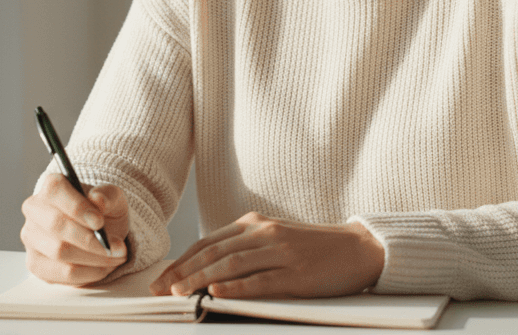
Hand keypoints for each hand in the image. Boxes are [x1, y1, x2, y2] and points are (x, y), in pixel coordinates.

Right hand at [20, 174, 130, 285]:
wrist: (97, 233)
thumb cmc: (103, 212)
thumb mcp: (114, 199)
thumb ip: (108, 195)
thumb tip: (97, 200)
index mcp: (52, 186)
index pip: (56, 191)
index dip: (78, 208)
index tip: (99, 223)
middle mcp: (35, 209)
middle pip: (56, 225)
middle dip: (90, 240)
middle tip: (117, 248)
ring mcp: (31, 237)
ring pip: (59, 252)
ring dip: (93, 258)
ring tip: (114, 257)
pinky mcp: (35, 263)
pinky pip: (61, 273)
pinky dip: (87, 273)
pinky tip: (102, 268)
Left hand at [148, 212, 383, 298]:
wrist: (358, 248)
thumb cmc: (312, 248)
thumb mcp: (274, 239)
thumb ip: (244, 248)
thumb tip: (207, 270)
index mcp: (253, 224)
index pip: (207, 243)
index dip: (181, 261)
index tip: (161, 278)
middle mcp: (263, 233)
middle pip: (213, 253)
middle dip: (182, 273)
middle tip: (159, 291)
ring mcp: (280, 252)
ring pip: (231, 265)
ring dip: (200, 280)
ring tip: (179, 293)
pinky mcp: (296, 273)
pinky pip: (260, 280)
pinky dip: (236, 288)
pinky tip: (217, 294)